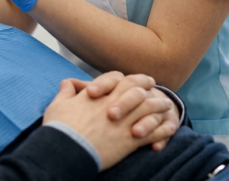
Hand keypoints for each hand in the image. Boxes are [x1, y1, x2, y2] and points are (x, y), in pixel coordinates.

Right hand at [43, 73, 177, 169]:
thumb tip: (67, 83)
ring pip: (148, 109)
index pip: (117, 79)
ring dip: (159, 106)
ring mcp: (124, 122)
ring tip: (167, 105)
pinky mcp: (129, 140)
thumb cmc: (60, 128)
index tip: (134, 79)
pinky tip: (170, 127)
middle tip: (154, 86)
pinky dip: (163, 129)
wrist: (67, 149)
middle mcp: (113, 105)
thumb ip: (66, 92)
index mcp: (97, 95)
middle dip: (147, 86)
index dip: (128, 78)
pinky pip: (152, 133)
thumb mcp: (58, 105)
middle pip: (136, 90)